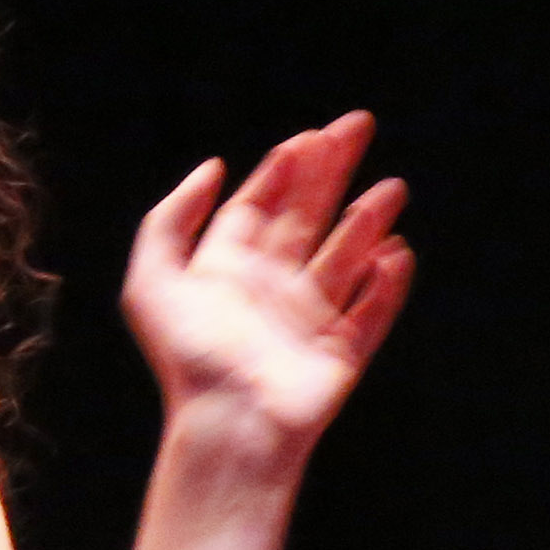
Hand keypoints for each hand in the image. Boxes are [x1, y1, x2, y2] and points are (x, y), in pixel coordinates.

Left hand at [123, 109, 415, 448]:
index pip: (260, 205)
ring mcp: (308, 321)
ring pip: (346, 258)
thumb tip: (213, 167)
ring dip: (368, 220)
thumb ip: (171, 219)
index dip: (284, 167)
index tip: (309, 136)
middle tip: (359, 125)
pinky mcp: (341, 354)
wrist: (230, 424)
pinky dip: (386, 285)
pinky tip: (397, 253)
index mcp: (226, 269)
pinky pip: (371, 313)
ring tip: (393, 188)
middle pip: (307, 215)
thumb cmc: (188, 357)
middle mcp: (270, 288)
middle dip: (333, 170)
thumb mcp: (153, 279)